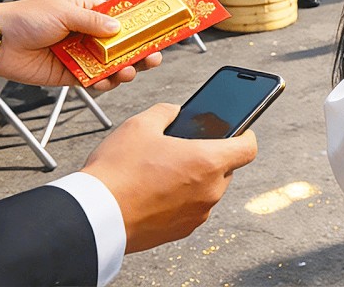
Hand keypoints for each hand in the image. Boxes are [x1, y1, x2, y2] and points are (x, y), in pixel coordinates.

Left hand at [0, 0, 160, 92]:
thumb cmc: (27, 18)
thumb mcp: (63, 12)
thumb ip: (93, 21)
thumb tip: (120, 28)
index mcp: (88, 13)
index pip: (122, 18)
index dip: (141, 24)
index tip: (159, 29)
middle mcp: (88, 35)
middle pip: (122, 45)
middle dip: (140, 51)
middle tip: (154, 57)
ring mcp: (81, 56)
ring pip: (111, 65)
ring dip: (124, 69)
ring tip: (129, 71)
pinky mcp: (71, 75)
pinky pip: (94, 80)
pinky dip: (103, 83)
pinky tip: (106, 82)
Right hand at [81, 103, 256, 252]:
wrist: (94, 216)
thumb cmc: (117, 171)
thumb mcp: (140, 125)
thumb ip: (166, 112)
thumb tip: (176, 112)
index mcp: (208, 161)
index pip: (248, 148)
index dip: (245, 135)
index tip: (238, 130)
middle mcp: (210, 191)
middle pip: (227, 168)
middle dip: (211, 156)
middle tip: (186, 148)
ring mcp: (197, 214)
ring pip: (208, 190)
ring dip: (196, 179)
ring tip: (165, 170)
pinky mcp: (182, 231)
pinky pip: (192, 209)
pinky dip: (182, 199)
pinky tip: (157, 190)